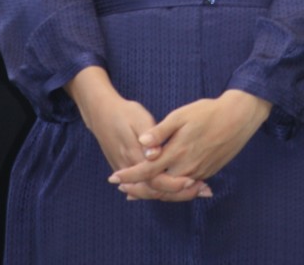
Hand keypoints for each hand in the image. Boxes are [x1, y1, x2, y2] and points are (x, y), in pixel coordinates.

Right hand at [65, 66, 200, 201]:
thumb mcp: (138, 118)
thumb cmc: (124, 112)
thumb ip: (149, 136)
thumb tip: (155, 154)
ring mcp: (127, 170)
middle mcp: (130, 168)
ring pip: (151, 190)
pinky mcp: (126, 169)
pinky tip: (175, 187)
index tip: (193, 181)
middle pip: (156, 190)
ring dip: (172, 192)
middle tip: (202, 189)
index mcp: (135, 156)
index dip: (175, 183)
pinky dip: (161, 189)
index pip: (157, 179)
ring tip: (195, 189)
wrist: (101, 113)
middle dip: (179, 192)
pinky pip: (145, 185)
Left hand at [109, 90, 270, 200]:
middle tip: (121, 187)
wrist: (238, 118)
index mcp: (177, 152)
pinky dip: (170, 189)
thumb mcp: (181, 116)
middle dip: (137, 188)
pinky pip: (184, 187)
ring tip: (136, 191)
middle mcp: (186, 168)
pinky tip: (163, 185)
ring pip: (170, 190)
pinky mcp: (206, 173)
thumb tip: (141, 142)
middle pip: (157, 187)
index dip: (130, 175)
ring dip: (152, 191)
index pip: (147, 170)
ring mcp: (197, 173)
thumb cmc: (207, 112)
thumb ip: (160, 131)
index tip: (114, 177)